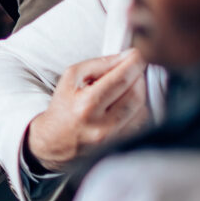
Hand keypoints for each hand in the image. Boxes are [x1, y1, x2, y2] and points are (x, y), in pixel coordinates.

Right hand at [22, 51, 152, 172]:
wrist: (55, 142)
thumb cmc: (63, 107)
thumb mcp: (71, 78)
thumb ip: (98, 64)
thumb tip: (125, 57)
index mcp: (86, 105)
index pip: (121, 79)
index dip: (135, 63)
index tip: (138, 54)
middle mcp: (102, 125)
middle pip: (136, 94)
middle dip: (139, 77)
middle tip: (133, 68)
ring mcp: (114, 138)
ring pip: (143, 109)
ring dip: (140, 93)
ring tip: (127, 87)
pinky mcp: (121, 146)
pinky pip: (142, 123)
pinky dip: (139, 109)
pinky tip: (127, 103)